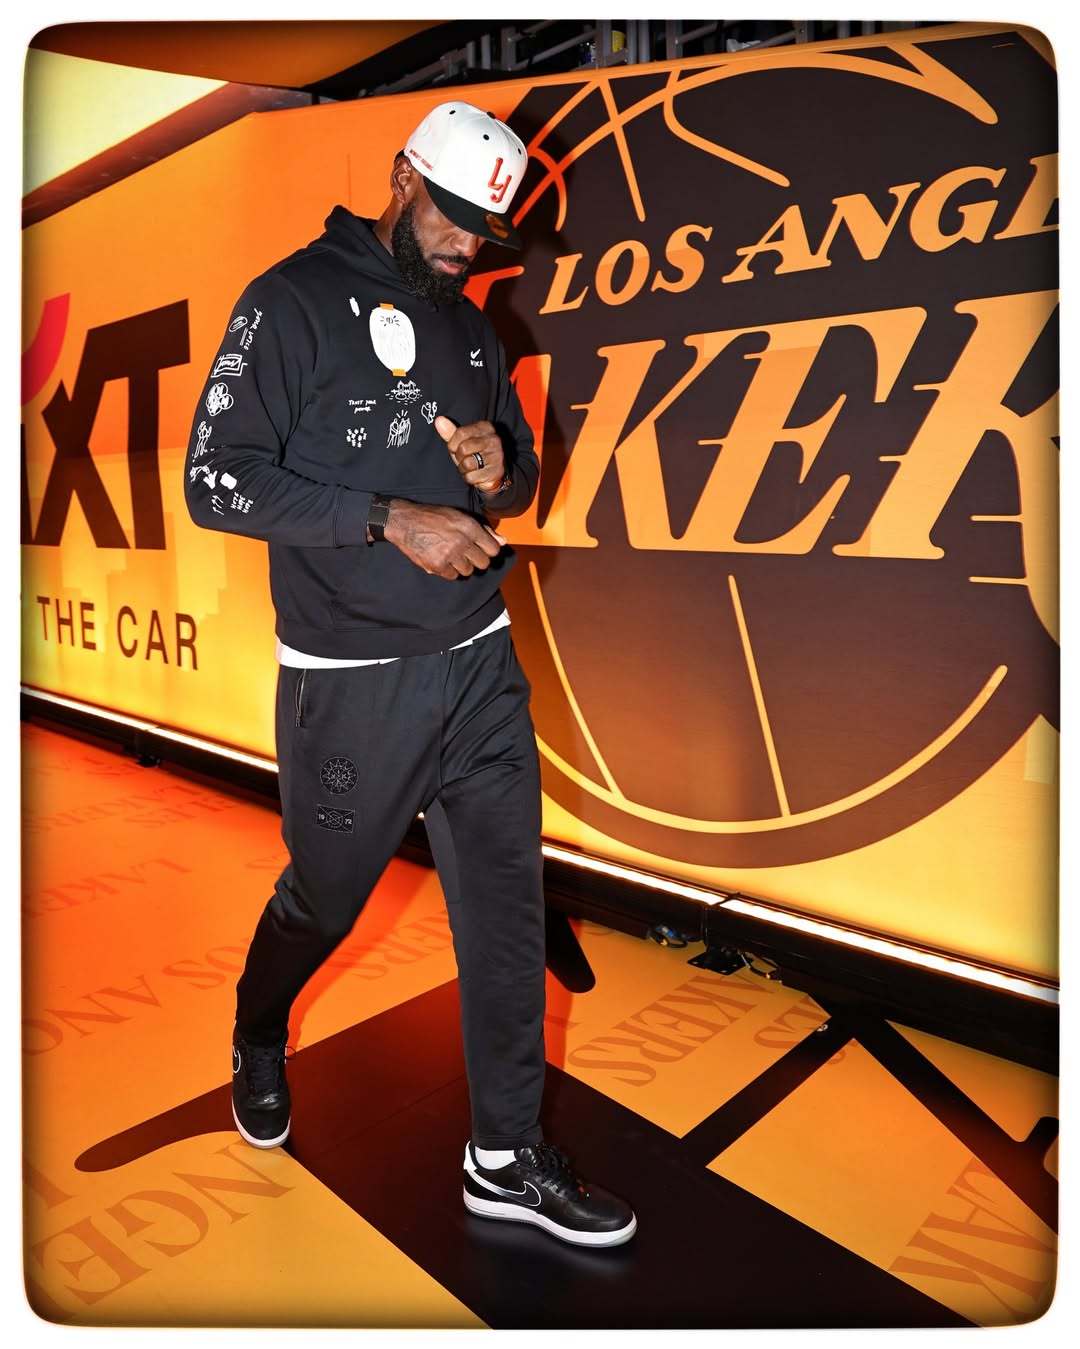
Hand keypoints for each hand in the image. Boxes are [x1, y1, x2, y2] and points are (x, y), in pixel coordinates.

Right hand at [383, 500, 505, 579]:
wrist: (404, 522)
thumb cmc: (433, 517)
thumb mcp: (459, 516)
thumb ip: (483, 529)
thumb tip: (503, 541)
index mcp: (469, 527)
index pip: (494, 549)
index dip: (489, 550)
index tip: (481, 549)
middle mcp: (462, 541)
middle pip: (483, 563)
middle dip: (476, 560)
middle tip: (465, 553)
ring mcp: (450, 555)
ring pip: (468, 571)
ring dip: (461, 566)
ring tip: (451, 555)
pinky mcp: (437, 565)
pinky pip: (453, 576)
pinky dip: (448, 571)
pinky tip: (441, 560)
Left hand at [434, 415, 505, 493]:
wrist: (491, 473)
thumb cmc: (474, 455)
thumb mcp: (461, 442)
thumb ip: (450, 432)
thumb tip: (439, 420)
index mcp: (485, 427)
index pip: (461, 433)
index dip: (453, 444)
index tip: (456, 448)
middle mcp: (494, 440)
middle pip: (463, 448)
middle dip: (459, 457)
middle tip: (466, 458)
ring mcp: (497, 456)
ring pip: (467, 463)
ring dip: (464, 468)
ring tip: (471, 467)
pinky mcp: (496, 472)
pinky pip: (472, 476)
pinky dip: (470, 478)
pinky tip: (477, 474)